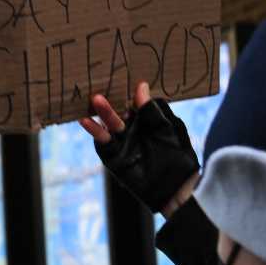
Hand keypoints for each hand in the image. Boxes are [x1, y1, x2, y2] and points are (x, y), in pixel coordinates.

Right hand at [79, 81, 200, 216]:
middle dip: (111, 101)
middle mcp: (132, 130)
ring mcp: (122, 145)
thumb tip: (141, 87)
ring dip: (101, 114)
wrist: (177, 189)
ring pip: (108, 126)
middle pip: (118, 112)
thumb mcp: (168, 129)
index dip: (125, 91)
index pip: (133, 102)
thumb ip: (152, 110)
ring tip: (95, 100)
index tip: (118, 75)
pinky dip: (94, 133)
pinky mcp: (114, 159)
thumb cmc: (178, 157)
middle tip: (104, 87)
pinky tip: (87, 121)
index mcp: (147, 121)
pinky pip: (102, 145)